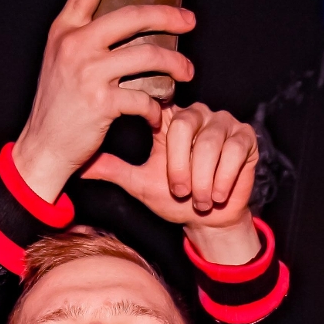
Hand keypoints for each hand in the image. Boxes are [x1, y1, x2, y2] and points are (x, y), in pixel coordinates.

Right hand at [14, 0, 195, 201]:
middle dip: (169, 16)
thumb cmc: (57, 107)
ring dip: (175, 64)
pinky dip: (156, 108)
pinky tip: (156, 115)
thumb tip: (130, 23)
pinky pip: (143, 98)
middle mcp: (75, 45)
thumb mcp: (60, 61)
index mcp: (64, 30)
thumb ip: (85, 38)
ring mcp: (88, 72)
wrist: (43, 149)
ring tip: (186, 72)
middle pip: (133, 16)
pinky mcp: (101, 102)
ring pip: (148, 55)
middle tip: (189, 22)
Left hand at [84, 100, 262, 263]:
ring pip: (209, 143)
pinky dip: (223, 179)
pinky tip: (217, 195)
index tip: (150, 138)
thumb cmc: (175, 198)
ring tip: (198, 199)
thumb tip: (78, 166)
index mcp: (170, 119)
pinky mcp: (245, 137)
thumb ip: (113, 169)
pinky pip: (233, 152)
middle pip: (185, 126)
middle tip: (179, 191)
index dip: (155, 115)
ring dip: (202, 179)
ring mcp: (223, 123)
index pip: (161, 102)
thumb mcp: (139, 183)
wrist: (208, 220)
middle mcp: (198, 114)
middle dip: (180, 166)